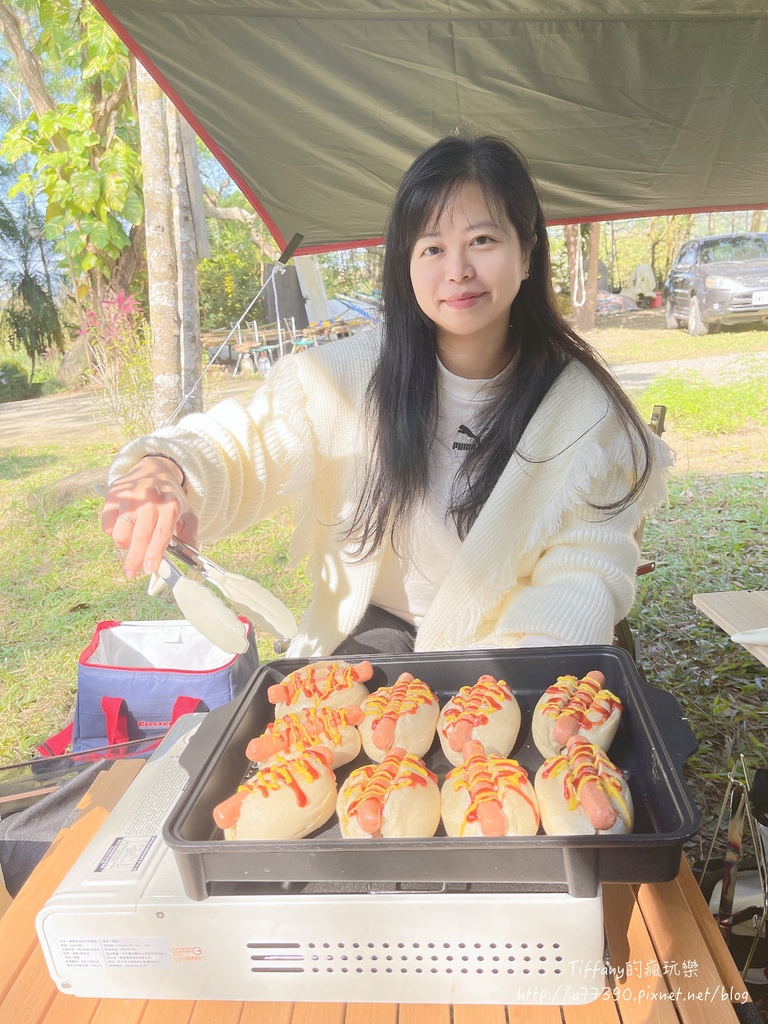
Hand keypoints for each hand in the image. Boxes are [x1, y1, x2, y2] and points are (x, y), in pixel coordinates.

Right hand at [101, 457, 198, 578]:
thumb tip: (192, 559)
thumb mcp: (188, 513)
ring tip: (132, 544)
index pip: (161, 533)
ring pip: (120, 533)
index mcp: (171, 506)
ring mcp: (129, 498)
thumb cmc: (171, 497)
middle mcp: (149, 501)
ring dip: (124, 546)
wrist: (154, 469)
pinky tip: (124, 530)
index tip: (149, 568)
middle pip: (139, 536)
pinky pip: (107, 525)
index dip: (154, 553)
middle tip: (132, 574)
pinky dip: (113, 533)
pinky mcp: (113, 497)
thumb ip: (190, 536)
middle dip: (134, 560)